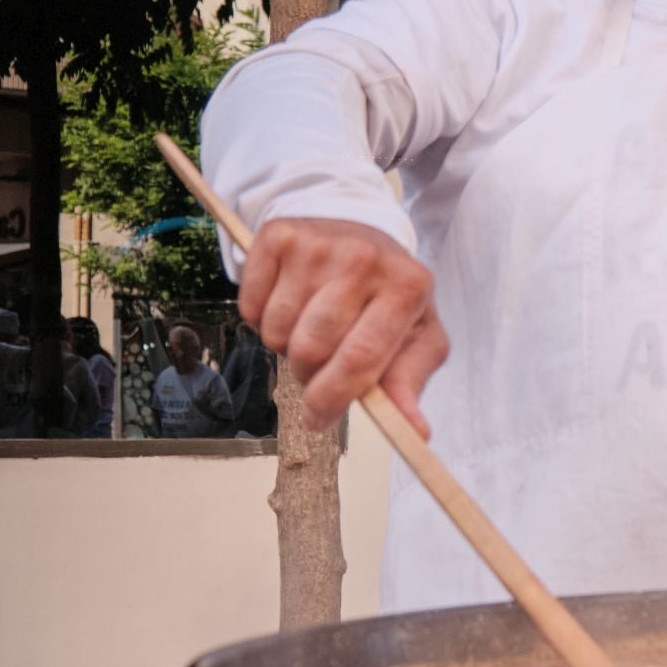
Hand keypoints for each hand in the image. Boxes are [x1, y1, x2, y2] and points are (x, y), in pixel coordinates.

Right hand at [236, 218, 448, 436]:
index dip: (332, 398)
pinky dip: (261, 319)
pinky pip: (250, 307)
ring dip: (285, 346)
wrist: (363, 233)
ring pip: (277, 331)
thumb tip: (414, 433)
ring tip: (309, 328)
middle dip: (308, 374)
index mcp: (408, 287)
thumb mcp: (416, 337)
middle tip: (319, 366)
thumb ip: (410, 383)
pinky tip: (289, 302)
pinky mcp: (278, 236)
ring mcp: (319, 244)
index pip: (361, 357)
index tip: (318, 419)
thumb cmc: (390, 296)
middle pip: (312, 348)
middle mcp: (364, 258)